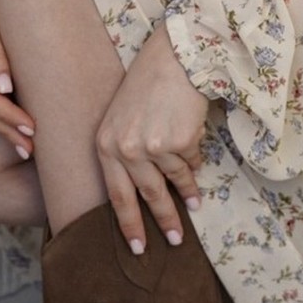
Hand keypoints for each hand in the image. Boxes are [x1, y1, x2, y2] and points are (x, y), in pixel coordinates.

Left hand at [96, 23, 209, 251]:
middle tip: (175, 242)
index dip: (129, 224)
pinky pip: (192, 162)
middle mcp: (126, 149)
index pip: (116, 195)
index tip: (138, 248)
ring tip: (195, 207)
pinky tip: (197, 156)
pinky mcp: (180, 142)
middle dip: (162, 221)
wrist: (175, 55)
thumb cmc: (149, 83)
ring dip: (187, 195)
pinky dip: (195, 161)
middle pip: (146, 196)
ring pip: (174, 180)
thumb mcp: (123, 117)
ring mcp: (153, 147)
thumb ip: (126, 152)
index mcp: (105, 144)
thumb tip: (144, 191)